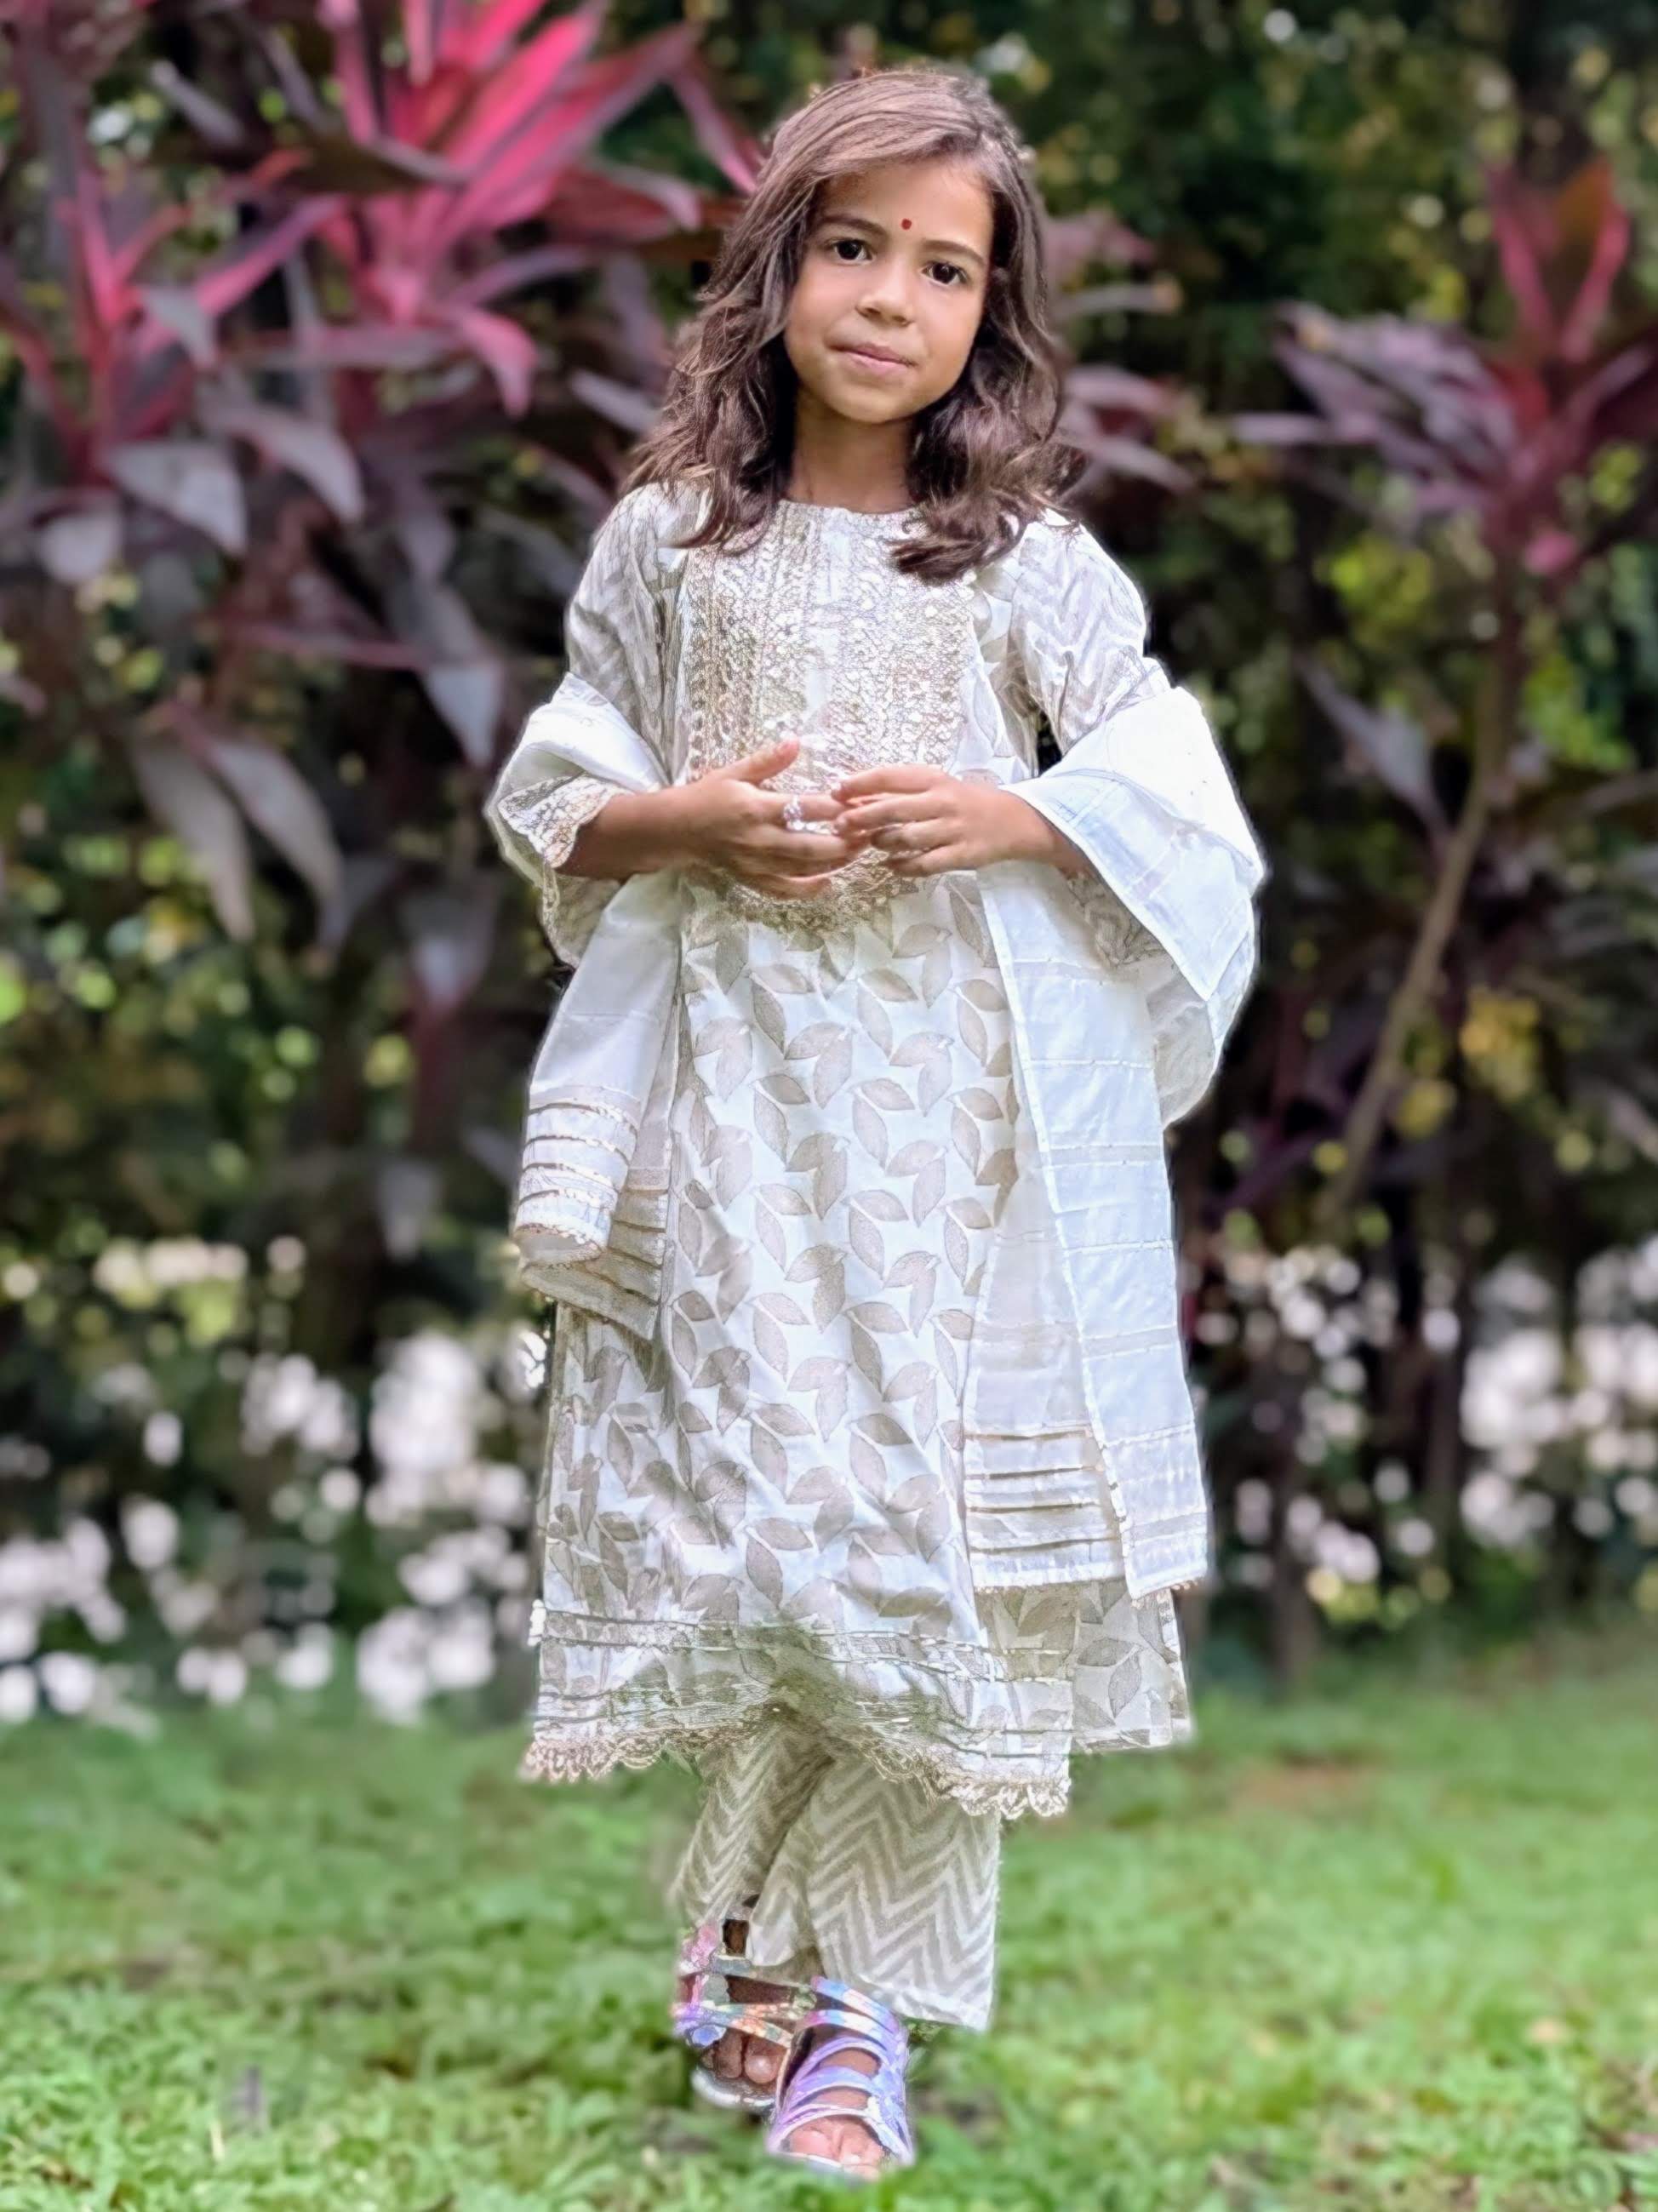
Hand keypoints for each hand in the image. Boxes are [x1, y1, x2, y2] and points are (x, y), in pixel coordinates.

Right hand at [674, 737, 861, 899]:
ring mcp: (755, 863)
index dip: (836, 807)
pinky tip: (828, 883)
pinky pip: (783, 889)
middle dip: (842, 843)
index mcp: (757, 808)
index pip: (805, 808)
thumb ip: (768, 761)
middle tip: (867, 834)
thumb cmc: (706, 796)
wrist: (675, 829)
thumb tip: (795, 742)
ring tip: (857, 852)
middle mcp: (759, 839)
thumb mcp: (735, 772)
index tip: (859, 802)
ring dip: (833, 863)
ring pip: (802, 869)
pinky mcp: (751, 878)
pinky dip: (807, 889)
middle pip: (810, 846)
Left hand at [829, 766, 1085, 877]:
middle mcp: (942, 801)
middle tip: (840, 826)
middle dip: (861, 818)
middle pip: (893, 809)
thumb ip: (899, 793)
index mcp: (933, 779)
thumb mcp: (935, 787)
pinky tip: (891, 866)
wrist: (1012, 820)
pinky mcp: (961, 855)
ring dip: (882, 843)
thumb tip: (853, 797)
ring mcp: (952, 829)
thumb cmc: (963, 801)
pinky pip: (924, 864)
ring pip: (906, 838)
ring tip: (872, 845)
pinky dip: (903, 867)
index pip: (889, 776)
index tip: (836, 792)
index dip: (859, 784)